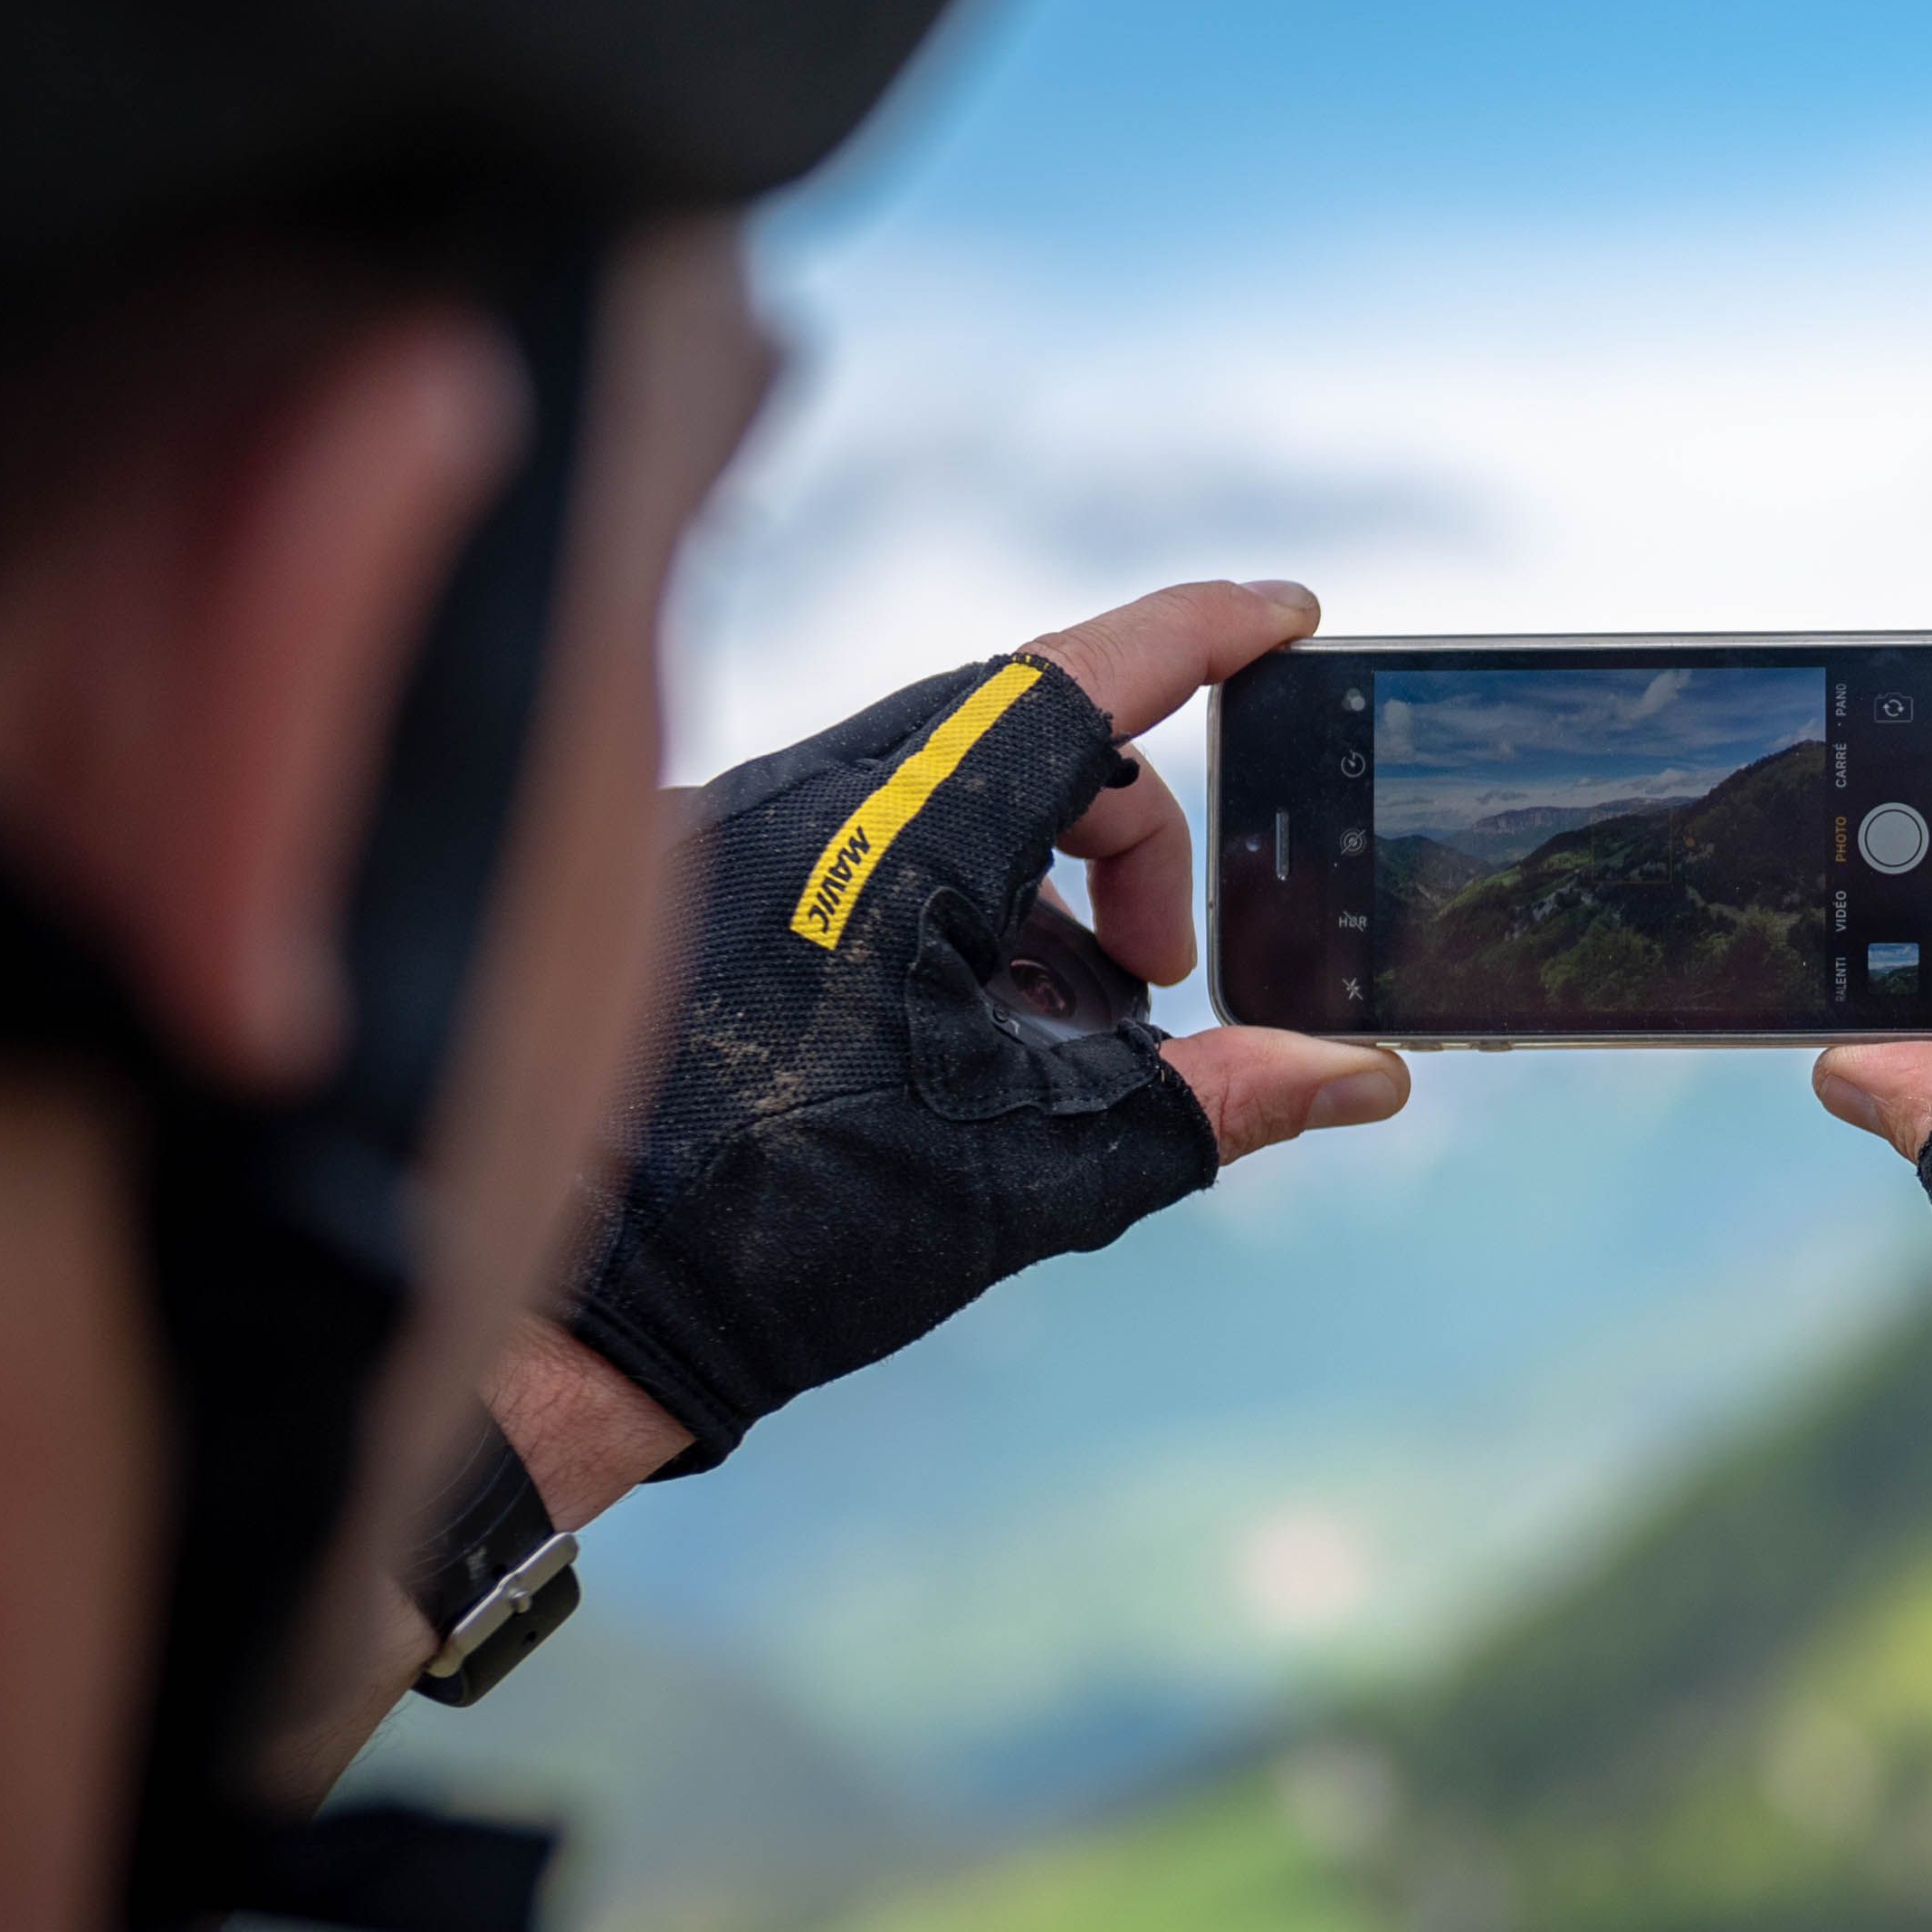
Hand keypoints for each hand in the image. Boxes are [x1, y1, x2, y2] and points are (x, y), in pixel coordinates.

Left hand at [539, 578, 1406, 1488]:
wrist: (571, 1318)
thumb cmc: (791, 1234)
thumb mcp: (1041, 1164)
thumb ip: (1215, 1102)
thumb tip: (1359, 1076)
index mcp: (898, 837)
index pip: (1081, 679)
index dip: (1200, 635)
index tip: (1284, 614)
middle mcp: (805, 802)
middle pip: (1022, 739)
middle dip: (1130, 833)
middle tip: (1167, 970)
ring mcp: (734, 835)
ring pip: (940, 796)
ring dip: (1041, 886)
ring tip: (1067, 1034)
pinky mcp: (697, 889)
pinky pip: (858, 843)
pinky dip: (950, 909)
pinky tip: (966, 1042)